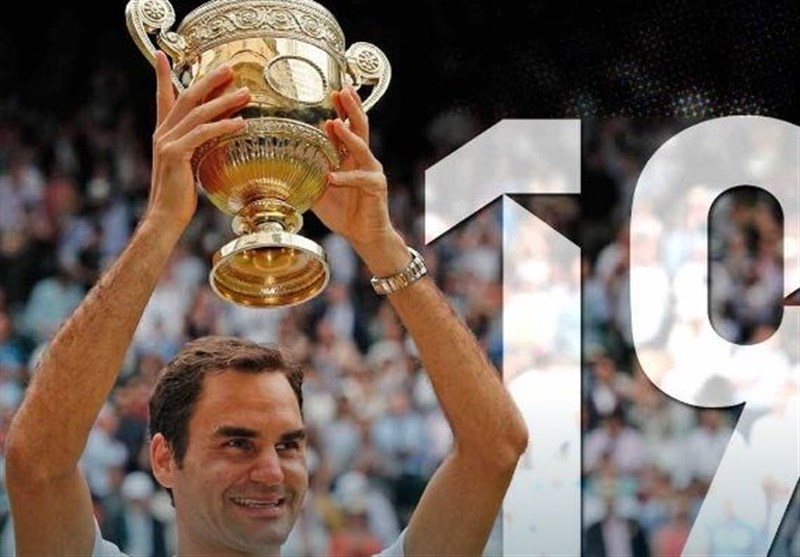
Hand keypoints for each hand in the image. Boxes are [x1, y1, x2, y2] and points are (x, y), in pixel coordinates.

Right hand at [145, 51, 249, 233]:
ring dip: (224, 101)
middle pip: (186, 97)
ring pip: (197, 113)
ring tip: (245, 93)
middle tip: (230, 68)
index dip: (163, 75)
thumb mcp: (189, 163)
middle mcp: (162, 133)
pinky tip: (241, 123)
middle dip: (209, 80)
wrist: (165, 217)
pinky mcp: (175, 154)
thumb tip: (215, 132)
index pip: (164, 97)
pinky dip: (223, 126)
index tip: (162, 54)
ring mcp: (166, 143)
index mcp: (163, 133)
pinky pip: (202, 134)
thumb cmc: (180, 195)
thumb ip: (196, 145)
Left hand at [313, 86, 399, 257]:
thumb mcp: (319, 190)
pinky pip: (361, 179)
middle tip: (341, 91)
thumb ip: (307, 174)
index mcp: (350, 157)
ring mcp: (372, 171)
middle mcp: (363, 159)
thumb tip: (280, 165)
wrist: (364, 235)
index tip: (331, 91)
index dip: (341, 109)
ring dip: (348, 135)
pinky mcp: (377, 187)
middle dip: (351, 108)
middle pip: (360, 127)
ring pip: (362, 147)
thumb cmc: (343, 212)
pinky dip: (345, 178)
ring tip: (334, 123)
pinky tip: (332, 177)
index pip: (347, 126)